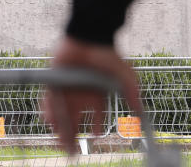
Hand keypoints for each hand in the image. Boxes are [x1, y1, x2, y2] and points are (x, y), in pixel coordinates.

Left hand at [42, 36, 141, 153]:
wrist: (89, 36)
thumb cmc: (107, 53)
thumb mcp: (123, 74)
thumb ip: (132, 92)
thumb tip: (141, 112)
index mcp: (97, 91)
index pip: (97, 113)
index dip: (97, 126)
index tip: (96, 136)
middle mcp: (81, 92)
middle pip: (76, 119)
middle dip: (73, 137)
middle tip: (72, 154)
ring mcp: (67, 88)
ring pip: (62, 115)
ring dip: (62, 131)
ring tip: (63, 146)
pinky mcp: (54, 82)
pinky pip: (49, 102)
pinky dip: (49, 114)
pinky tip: (52, 125)